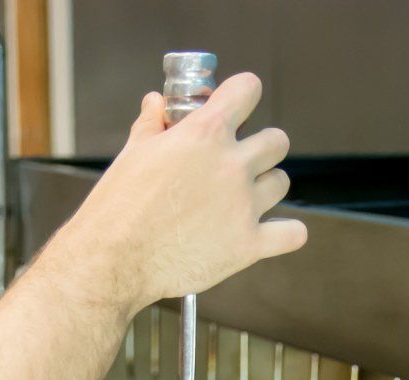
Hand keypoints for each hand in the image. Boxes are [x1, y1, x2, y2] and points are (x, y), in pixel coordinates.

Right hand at [60, 72, 304, 312]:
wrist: (115, 259)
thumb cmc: (119, 207)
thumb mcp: (133, 153)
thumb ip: (152, 124)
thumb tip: (156, 103)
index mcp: (205, 133)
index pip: (247, 90)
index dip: (242, 94)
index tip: (237, 105)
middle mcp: (232, 166)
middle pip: (277, 141)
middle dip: (261, 147)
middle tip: (241, 161)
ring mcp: (244, 206)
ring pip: (282, 182)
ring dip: (266, 186)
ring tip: (243, 199)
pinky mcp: (248, 245)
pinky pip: (292, 234)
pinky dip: (286, 233)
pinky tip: (272, 232)